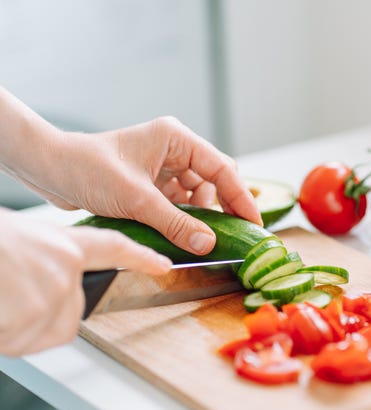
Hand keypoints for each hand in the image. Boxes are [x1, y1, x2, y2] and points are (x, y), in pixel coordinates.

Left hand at [0, 87, 260, 255]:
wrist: (50, 170)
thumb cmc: (88, 169)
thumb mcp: (137, 199)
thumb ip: (175, 222)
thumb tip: (208, 244)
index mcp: (176, 138)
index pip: (221, 168)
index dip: (241, 197)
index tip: (254, 223)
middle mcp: (174, 150)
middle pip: (214, 181)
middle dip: (223, 208)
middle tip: (234, 236)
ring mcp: (163, 167)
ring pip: (197, 196)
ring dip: (199, 217)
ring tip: (201, 239)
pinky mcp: (152, 183)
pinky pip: (179, 204)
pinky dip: (183, 220)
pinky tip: (183, 234)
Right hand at [0, 210, 171, 355]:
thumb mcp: (18, 240)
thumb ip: (44, 261)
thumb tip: (42, 281)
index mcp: (61, 244)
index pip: (114, 249)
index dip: (140, 258)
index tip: (163, 263)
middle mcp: (64, 269)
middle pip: (72, 313)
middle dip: (44, 316)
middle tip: (11, 296)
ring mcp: (51, 294)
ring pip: (43, 330)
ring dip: (16, 326)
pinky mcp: (32, 317)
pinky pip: (20, 342)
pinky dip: (3, 335)